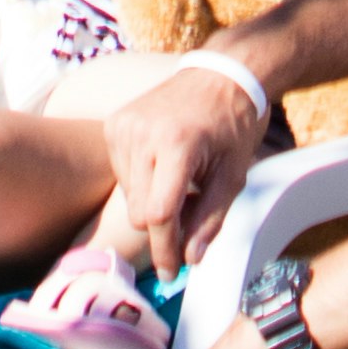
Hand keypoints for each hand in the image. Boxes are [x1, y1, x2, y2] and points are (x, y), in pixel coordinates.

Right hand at [105, 60, 268, 277]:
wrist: (220, 75)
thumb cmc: (232, 127)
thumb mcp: (233, 176)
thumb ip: (210, 220)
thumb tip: (190, 260)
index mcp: (177, 145)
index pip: (160, 214)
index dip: (166, 249)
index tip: (171, 273)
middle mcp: (142, 133)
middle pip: (140, 212)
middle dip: (163, 229)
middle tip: (188, 224)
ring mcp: (123, 126)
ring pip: (129, 197)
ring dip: (152, 203)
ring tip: (181, 182)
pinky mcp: (114, 124)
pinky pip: (121, 174)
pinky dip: (142, 181)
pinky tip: (164, 164)